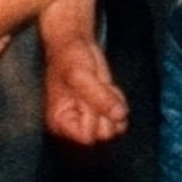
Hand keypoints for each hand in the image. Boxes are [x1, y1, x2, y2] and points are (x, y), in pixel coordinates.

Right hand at [43, 29, 129, 143]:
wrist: (76, 45)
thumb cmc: (69, 59)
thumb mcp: (80, 75)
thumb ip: (98, 96)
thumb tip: (118, 115)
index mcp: (60, 123)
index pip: (87, 136)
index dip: (93, 116)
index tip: (85, 97)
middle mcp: (74, 126)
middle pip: (103, 134)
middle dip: (104, 109)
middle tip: (94, 88)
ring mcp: (90, 120)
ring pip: (114, 127)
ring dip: (113, 104)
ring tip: (100, 87)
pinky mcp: (103, 112)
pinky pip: (121, 118)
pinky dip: (119, 102)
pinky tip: (107, 88)